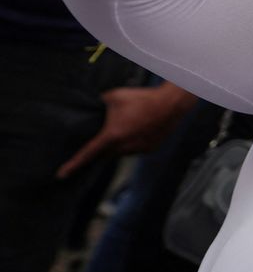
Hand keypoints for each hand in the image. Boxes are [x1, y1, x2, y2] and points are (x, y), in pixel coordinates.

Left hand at [57, 83, 195, 177]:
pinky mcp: (149, 149)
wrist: (171, 103)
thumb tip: (91, 107)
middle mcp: (124, 146)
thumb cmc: (142, 98)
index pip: (88, 153)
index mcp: (112, 135)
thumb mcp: (115, 96)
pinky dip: (134, 141)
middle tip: (106, 135)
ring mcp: (138, 149)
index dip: (73, 164)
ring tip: (130, 124)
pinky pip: (135, 149)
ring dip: (120, 143)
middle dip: (102, 148)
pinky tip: (141, 128)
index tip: (61, 175)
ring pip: (121, 152)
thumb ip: (100, 104)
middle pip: (105, 154)